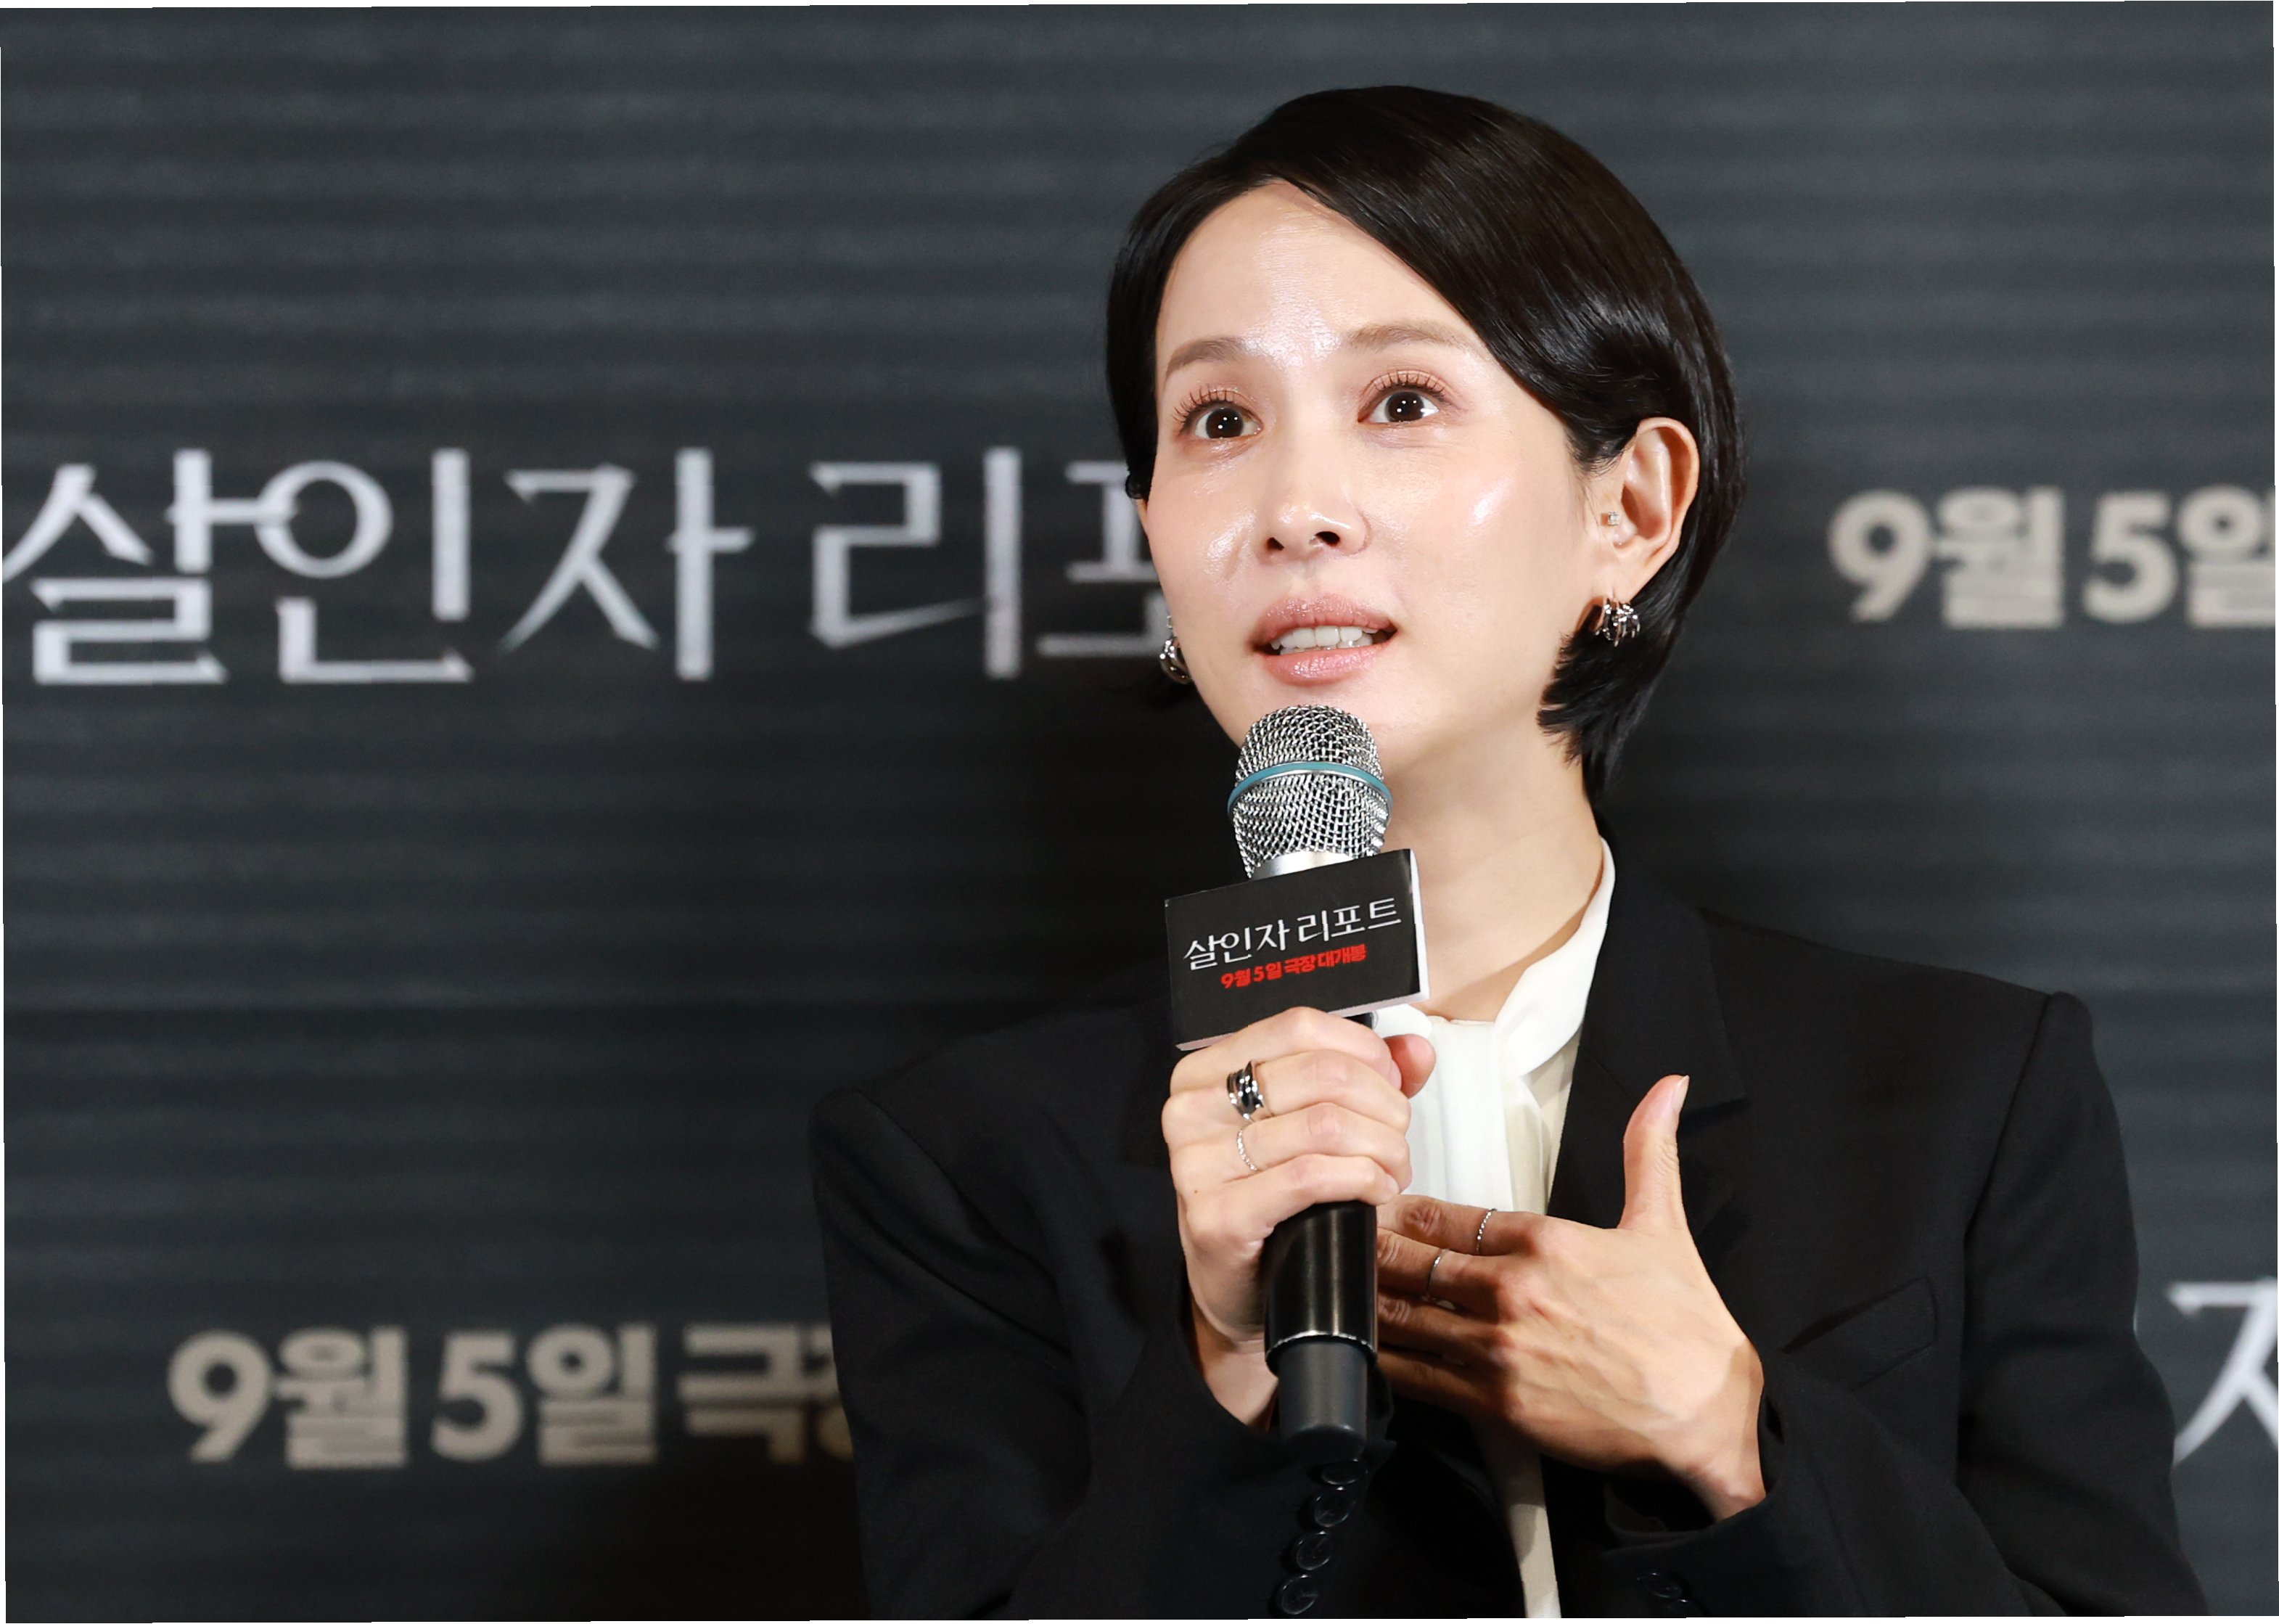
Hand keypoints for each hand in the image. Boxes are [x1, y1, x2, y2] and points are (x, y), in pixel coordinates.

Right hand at [1163, 1007, 1434, 1424]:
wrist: (1239, 1286)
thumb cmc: (1275, 1196)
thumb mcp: (1311, 1122)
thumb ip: (1364, 1076)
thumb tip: (1416, 1047)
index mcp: (1205, 1070)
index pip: (1298, 1025)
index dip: (1362, 1050)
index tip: (1392, 1083)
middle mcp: (1190, 1109)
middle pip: (1320, 1073)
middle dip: (1383, 1104)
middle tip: (1399, 1136)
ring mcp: (1196, 1164)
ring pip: (1325, 1125)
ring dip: (1384, 1148)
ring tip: (1395, 1169)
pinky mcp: (1217, 1216)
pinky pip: (1311, 1176)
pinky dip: (1363, 1179)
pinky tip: (1378, 1190)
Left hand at [1374, 1074, 1765, 1517]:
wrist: (1709, 1414)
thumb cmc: (1686, 1328)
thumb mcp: (1664, 1224)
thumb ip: (1648, 1149)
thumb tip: (1667, 1087)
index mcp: (1544, 1241)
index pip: (1445, 1215)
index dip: (1399, 1209)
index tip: (1372, 1203)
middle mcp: (1513, 1290)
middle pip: (1410, 1260)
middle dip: (1367, 1249)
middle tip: (1334, 1238)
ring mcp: (1499, 1349)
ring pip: (1403, 1316)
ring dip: (1365, 1302)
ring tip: (1332, 1289)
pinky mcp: (1496, 1405)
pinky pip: (1418, 1379)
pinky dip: (1384, 1362)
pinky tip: (1362, 1351)